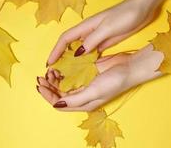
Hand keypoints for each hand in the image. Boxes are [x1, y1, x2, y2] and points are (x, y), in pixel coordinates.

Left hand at [38, 45, 163, 111]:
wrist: (130, 67)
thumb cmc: (115, 81)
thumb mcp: (94, 92)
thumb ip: (75, 99)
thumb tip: (57, 104)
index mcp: (83, 103)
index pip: (60, 103)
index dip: (48, 96)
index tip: (40, 86)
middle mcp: (82, 95)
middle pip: (60, 94)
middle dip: (49, 87)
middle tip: (41, 77)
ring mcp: (84, 84)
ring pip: (64, 84)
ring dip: (55, 79)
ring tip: (51, 71)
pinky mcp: (86, 73)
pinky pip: (70, 74)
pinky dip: (63, 71)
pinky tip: (59, 66)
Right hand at [46, 0, 157, 65]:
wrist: (141, 9)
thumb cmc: (124, 16)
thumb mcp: (107, 28)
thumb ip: (92, 40)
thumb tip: (77, 54)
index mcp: (86, 26)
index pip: (65, 39)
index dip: (55, 50)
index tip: (49, 63)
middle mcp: (88, 32)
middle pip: (70, 45)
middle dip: (61, 57)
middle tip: (55, 71)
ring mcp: (96, 37)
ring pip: (80, 50)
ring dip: (73, 60)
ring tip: (67, 73)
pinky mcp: (105, 41)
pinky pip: (91, 53)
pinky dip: (86, 60)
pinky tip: (85, 69)